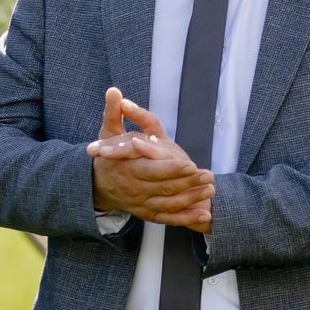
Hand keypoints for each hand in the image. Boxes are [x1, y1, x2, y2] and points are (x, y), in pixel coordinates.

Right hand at [87, 86, 212, 229]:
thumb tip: (114, 91)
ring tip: (210, 189)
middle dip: (187, 182)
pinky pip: (169, 218)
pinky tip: (204, 216)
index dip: (170, 168)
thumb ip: (113, 113)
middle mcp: (135, 188)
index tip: (189, 164)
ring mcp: (142, 203)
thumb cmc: (108, 156)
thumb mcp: (108, 133)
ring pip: (169, 203)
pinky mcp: (149, 213)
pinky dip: (186, 219)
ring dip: (191, 198)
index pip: (150, 169)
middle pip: (163, 187)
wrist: (98, 186)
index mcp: (127, 168)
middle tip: (208, 175)